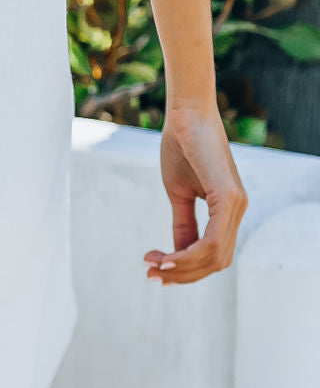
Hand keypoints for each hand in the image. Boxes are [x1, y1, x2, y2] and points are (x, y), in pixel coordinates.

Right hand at [144, 104, 248, 284]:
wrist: (185, 113)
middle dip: (182, 274)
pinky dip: (189, 255)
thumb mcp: (178, 192)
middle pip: (215, 262)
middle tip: (150, 272)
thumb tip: (176, 253)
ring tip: (153, 265)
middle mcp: (237, 210)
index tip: (153, 266)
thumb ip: (183, 223)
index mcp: (228, 210)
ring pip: (215, 257)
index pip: (213, 254)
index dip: (185, 268)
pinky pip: (212, 241)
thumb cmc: (181, 146)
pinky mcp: (227, 197)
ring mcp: (235, 204)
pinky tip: (166, 257)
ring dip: (182, 268)